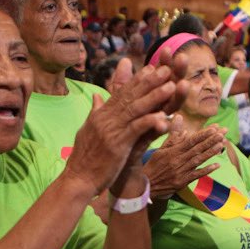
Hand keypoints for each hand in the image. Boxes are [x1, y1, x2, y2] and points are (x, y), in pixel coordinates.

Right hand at [66, 56, 186, 196]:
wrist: (78, 179)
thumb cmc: (84, 158)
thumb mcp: (88, 130)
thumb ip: (95, 112)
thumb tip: (96, 96)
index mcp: (100, 114)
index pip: (121, 93)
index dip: (137, 80)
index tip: (152, 69)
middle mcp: (105, 118)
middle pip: (130, 96)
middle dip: (150, 81)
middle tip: (166, 69)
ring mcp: (111, 130)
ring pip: (136, 108)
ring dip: (155, 96)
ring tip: (171, 85)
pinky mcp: (117, 144)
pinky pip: (137, 129)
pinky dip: (150, 121)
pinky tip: (164, 116)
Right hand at [144, 117, 225, 198]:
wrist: (146, 185)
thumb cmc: (153, 165)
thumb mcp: (160, 149)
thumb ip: (172, 135)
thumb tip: (179, 118)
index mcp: (172, 151)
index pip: (190, 141)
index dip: (203, 135)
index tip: (214, 128)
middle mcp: (178, 160)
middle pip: (197, 149)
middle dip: (211, 140)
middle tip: (223, 133)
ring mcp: (181, 172)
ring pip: (199, 160)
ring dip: (211, 152)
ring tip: (222, 144)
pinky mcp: (183, 182)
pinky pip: (197, 175)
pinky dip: (207, 170)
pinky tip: (217, 165)